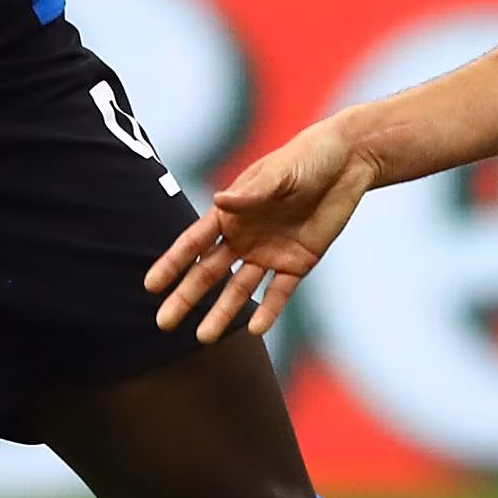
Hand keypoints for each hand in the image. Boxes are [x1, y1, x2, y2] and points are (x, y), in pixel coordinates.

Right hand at [144, 114, 379, 340]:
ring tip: (204, 338)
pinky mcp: (297, 263)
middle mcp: (244, 237)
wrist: (347, 163)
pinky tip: (254, 330)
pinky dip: (268, 311)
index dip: (172, 264)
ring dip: (222, 313)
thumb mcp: (279, 173)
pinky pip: (279, 293)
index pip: (194, 243)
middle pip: (209, 273)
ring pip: (239, 290)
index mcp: (232, 213)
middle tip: (164, 323)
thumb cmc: (306, 159)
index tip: (151, 286)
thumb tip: (217, 202)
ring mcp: (269, 253)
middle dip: (186, 297)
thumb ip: (251, 194)